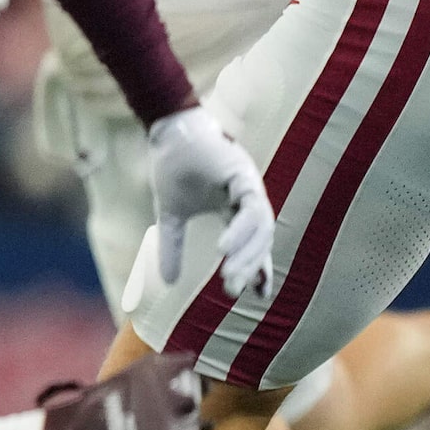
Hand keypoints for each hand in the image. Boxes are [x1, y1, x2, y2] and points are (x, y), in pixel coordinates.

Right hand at [147, 107, 274, 297]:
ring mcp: (249, 186)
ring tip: (230, 275)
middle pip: (261, 240)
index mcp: (234, 208)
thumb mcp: (169, 216)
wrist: (167, 134)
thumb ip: (170, 248)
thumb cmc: (171, 168)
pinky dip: (241, 230)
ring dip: (247, 254)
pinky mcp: (244, 175)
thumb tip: (169, 283)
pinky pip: (250, 208)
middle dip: (249, 267)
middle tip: (233, 291)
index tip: (256, 295)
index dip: (257, 269)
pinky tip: (224, 248)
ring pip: (262, 227)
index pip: (254, 243)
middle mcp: (248, 199)